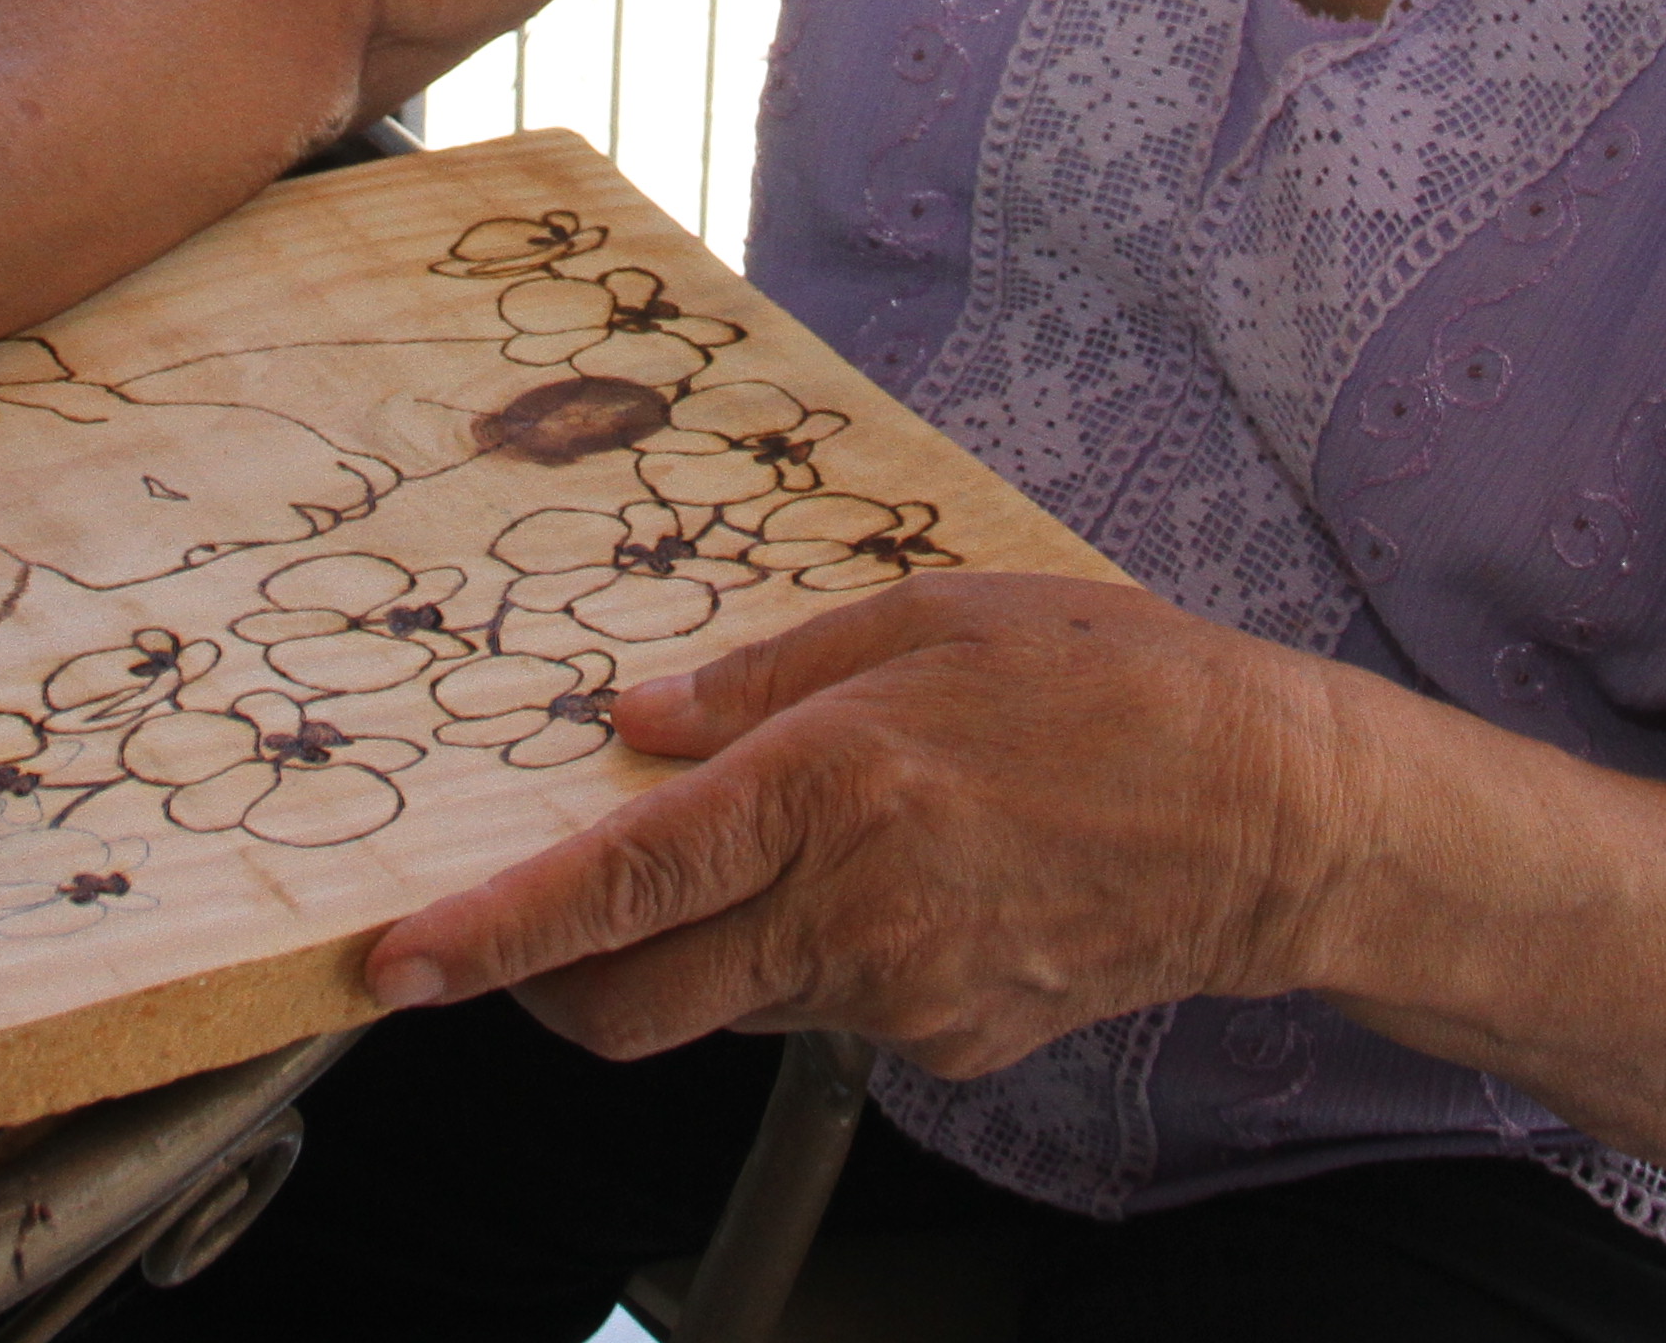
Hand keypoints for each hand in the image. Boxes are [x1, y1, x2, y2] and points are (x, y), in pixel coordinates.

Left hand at [362, 574, 1369, 1077]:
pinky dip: (817, 958)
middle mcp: (846, 915)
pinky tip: (909, 882)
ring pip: (731, 1004)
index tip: (391, 966)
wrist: (1274, 819)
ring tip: (790, 846)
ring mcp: (899, 1001)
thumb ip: (767, 676)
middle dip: (546, 987)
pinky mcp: (948, 1048)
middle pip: (632, 1004)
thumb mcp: (932, 618)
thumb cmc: (1115, 683)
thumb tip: (632, 725)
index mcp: (827, 791)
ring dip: (701, 950)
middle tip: (524, 928)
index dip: (488, 939)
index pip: (613, 889)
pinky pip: (831, 1015)